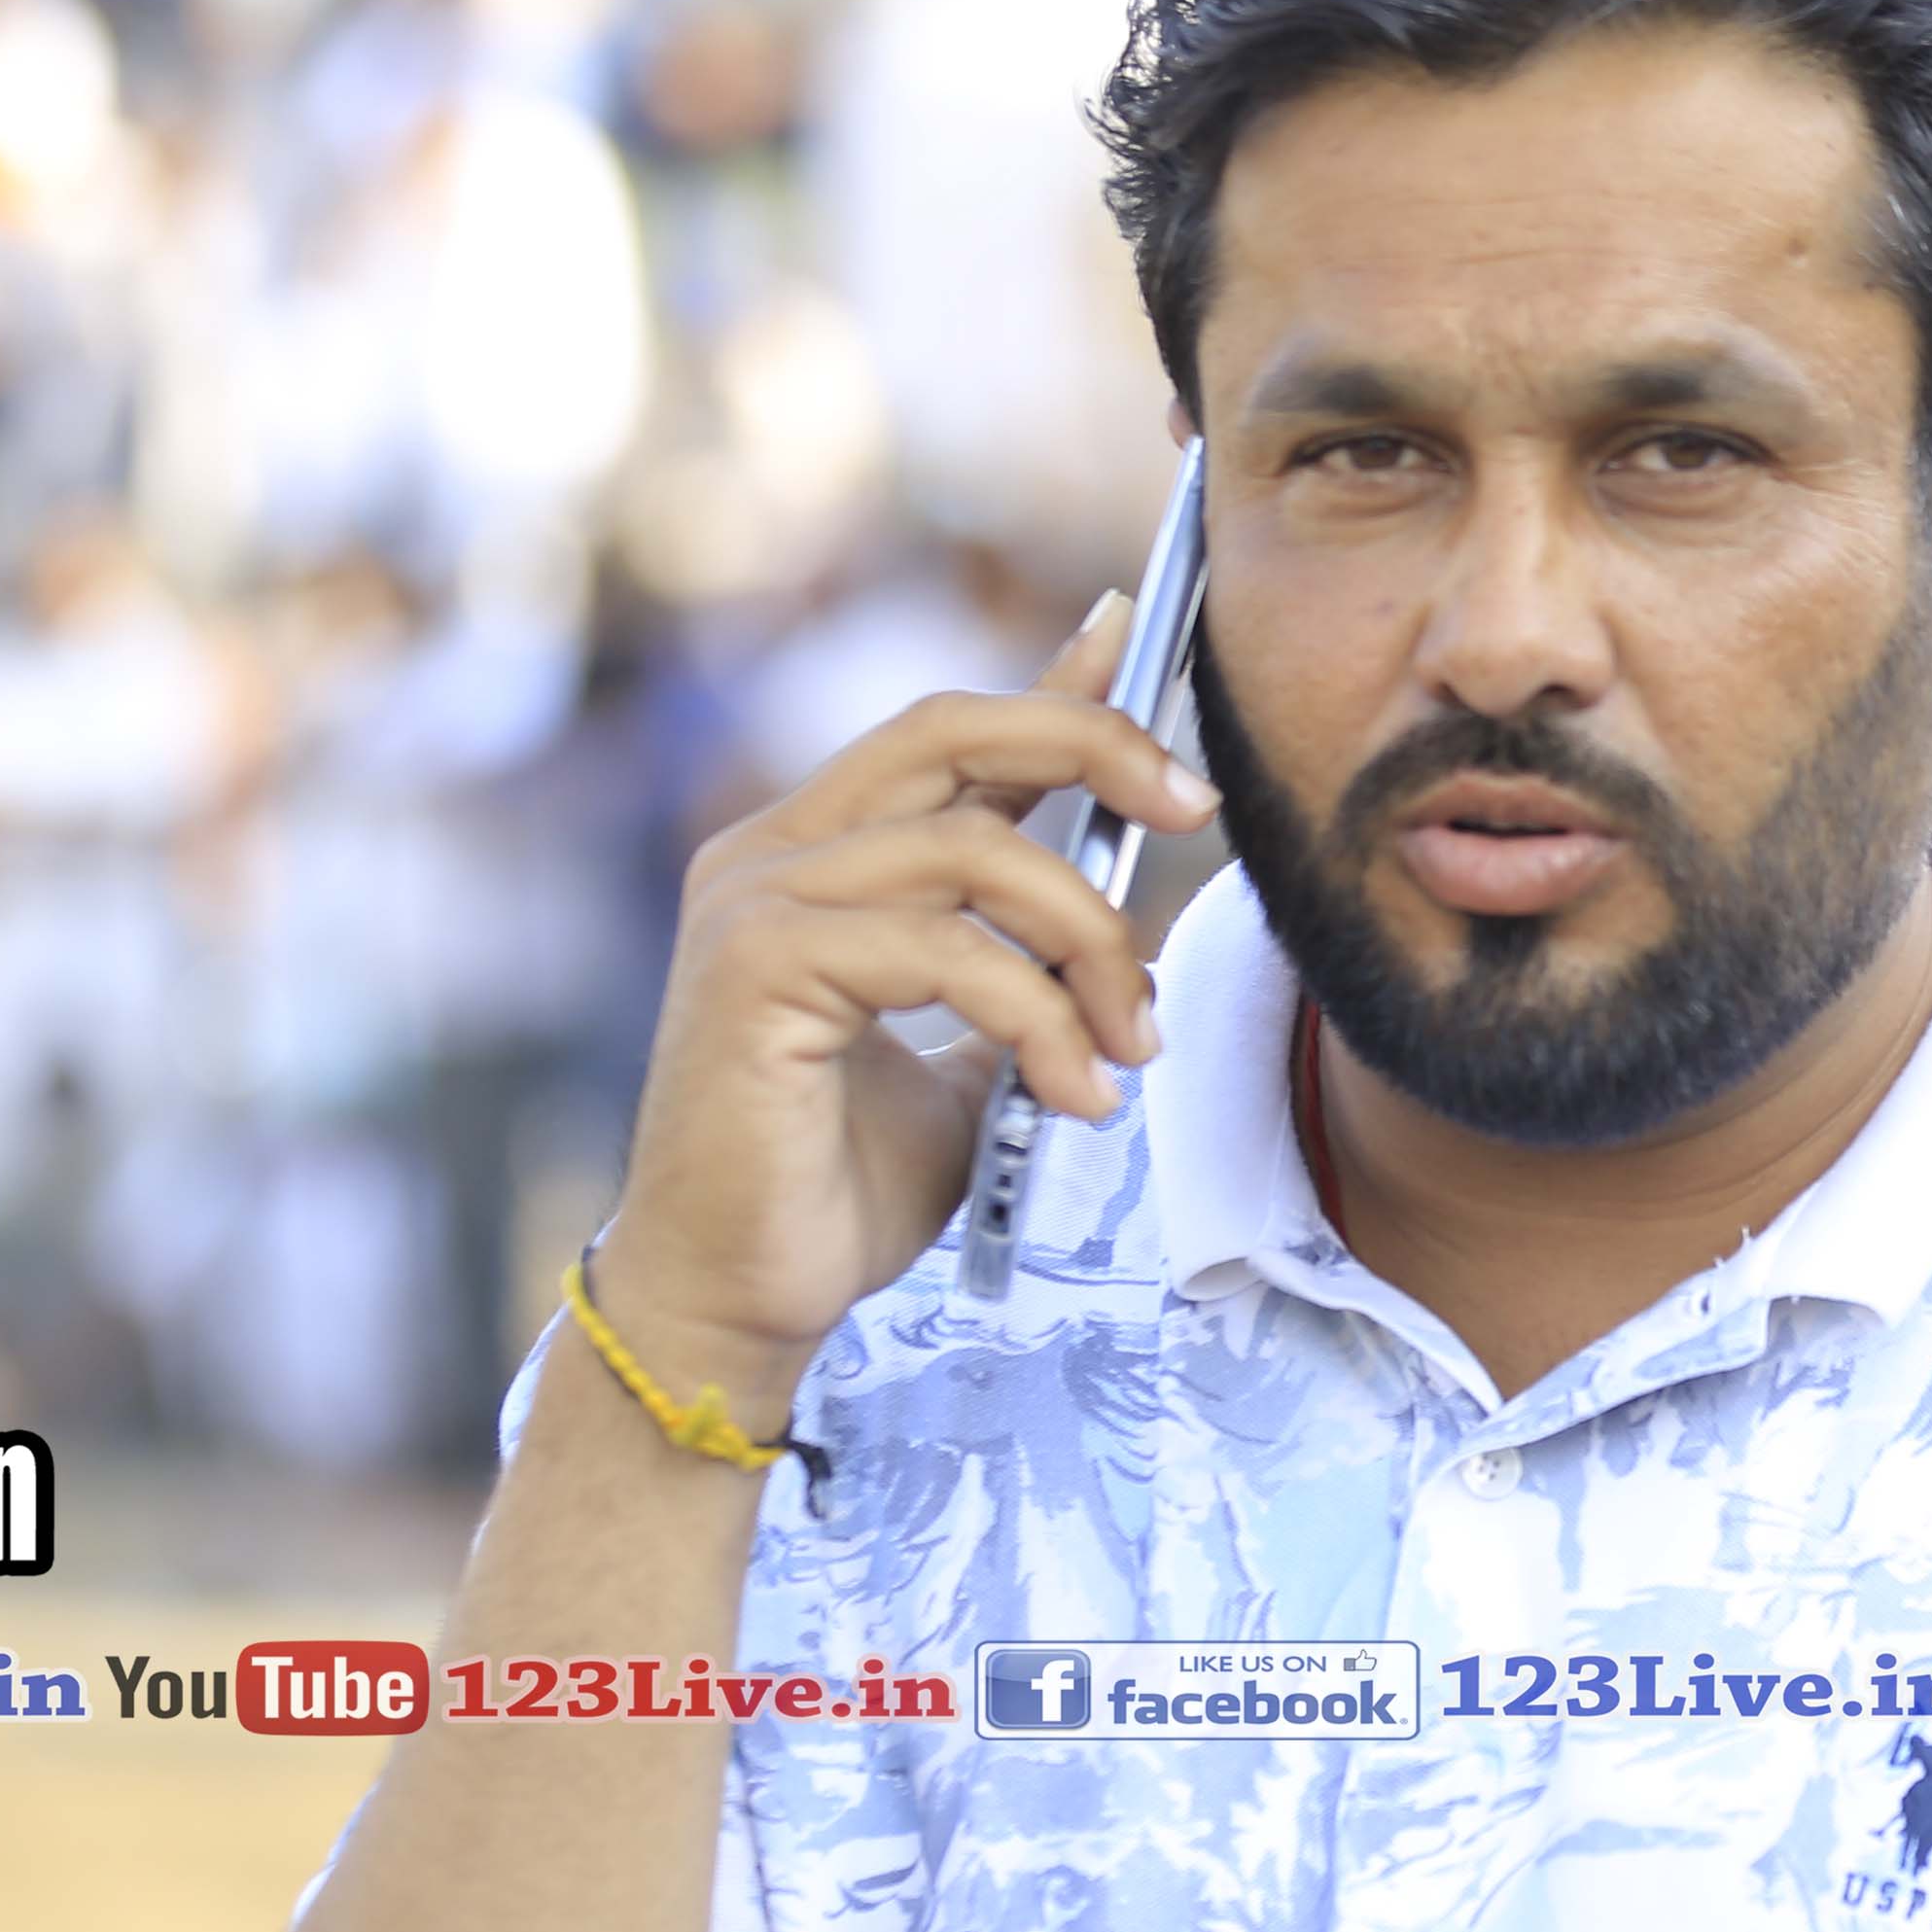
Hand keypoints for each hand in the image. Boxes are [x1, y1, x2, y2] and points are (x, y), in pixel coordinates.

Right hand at [591, 590, 1219, 1407]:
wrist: (738, 1297)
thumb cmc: (838, 1183)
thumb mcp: (964, 1052)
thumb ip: (1015, 969)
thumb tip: (1124, 909)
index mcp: (814, 857)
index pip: (946, 731)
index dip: (1050, 681)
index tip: (1135, 634)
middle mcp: (769, 852)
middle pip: (954, 730)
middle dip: (1095, 747)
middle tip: (1193, 811)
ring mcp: (753, 901)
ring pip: (977, 853)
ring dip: (1089, 944)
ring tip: (1128, 1050)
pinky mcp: (754, 967)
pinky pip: (946, 953)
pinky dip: (1039, 1020)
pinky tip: (1075, 1095)